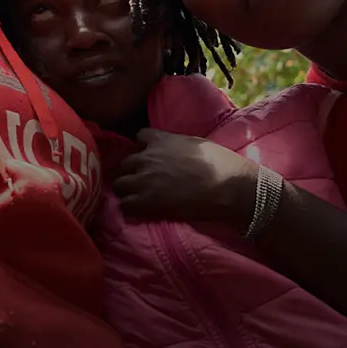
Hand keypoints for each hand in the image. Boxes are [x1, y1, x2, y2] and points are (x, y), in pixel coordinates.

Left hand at [112, 129, 263, 230]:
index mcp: (161, 140)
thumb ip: (177, 145)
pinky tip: (140, 210)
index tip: (149, 156)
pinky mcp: (147, 201)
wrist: (226, 185)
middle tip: (142, 181)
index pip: (139, 136)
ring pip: (120, 184)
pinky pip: (126, 205)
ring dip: (127, 190)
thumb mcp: (196, 143)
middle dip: (131, 172)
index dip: (142, 147)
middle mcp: (147, 157)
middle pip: (125, 163)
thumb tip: (174, 151)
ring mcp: (144, 180)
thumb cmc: (219, 162)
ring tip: (138, 198)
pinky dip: (130, 208)